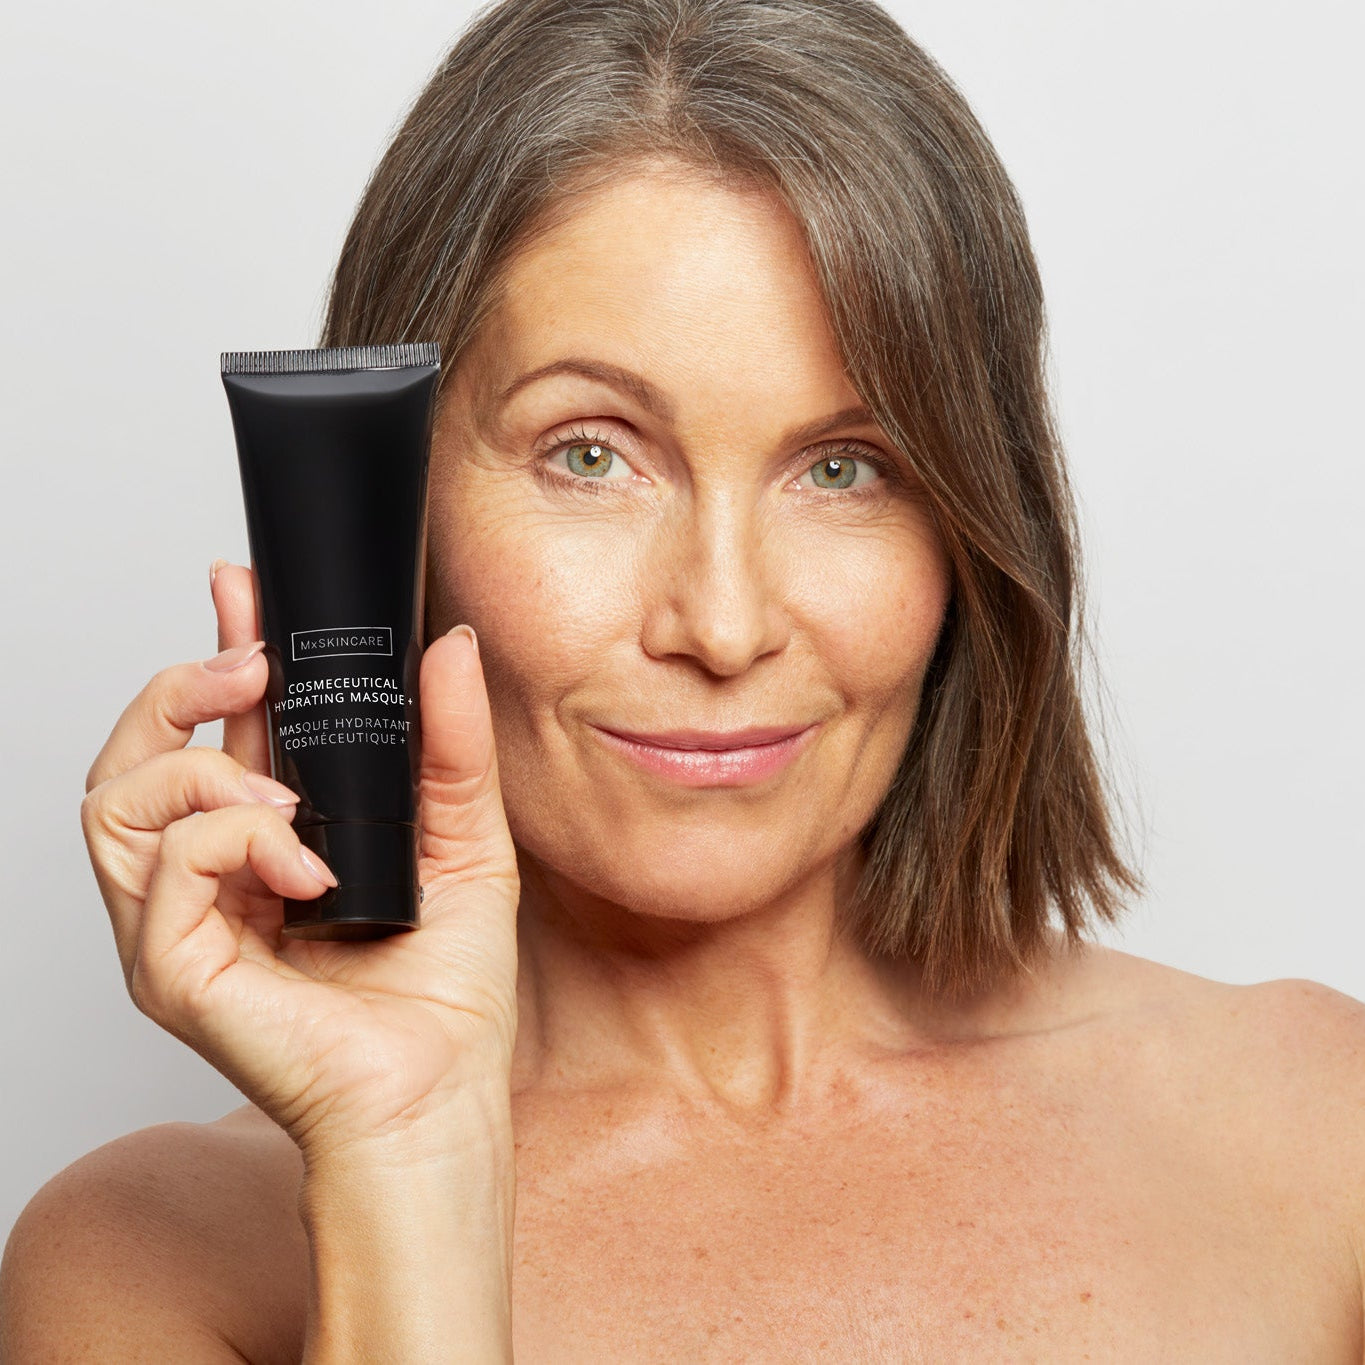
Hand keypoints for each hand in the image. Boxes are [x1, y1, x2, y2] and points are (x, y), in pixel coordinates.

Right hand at [81, 560, 520, 1162]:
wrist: (439, 1097)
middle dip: (179, 687)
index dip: (215, 654)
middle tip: (252, 667)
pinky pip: (162, 869)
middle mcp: (208, 879)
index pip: (210, 732)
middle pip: (131, 756)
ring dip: (200, 767)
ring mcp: (178, 925)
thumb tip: (450, 645)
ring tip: (282, 792)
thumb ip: (452, 744)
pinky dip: (233, 841)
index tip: (244, 592)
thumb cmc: (444, 993)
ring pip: (114, 800)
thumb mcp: (464, 839)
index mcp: (263, 843)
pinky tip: (302, 863)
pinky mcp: (172, 970)